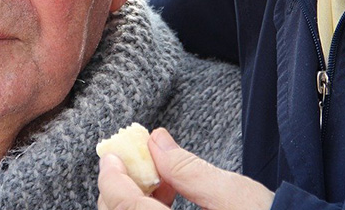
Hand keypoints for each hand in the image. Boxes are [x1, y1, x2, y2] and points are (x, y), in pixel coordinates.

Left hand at [98, 128, 274, 209]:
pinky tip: (166, 199)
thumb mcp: (233, 194)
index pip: (126, 209)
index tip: (111, 155)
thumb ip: (188, 169)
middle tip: (138, 162)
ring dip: (133, 202)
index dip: (112, 179)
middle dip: (120, 190)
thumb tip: (155, 141)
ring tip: (160, 181)